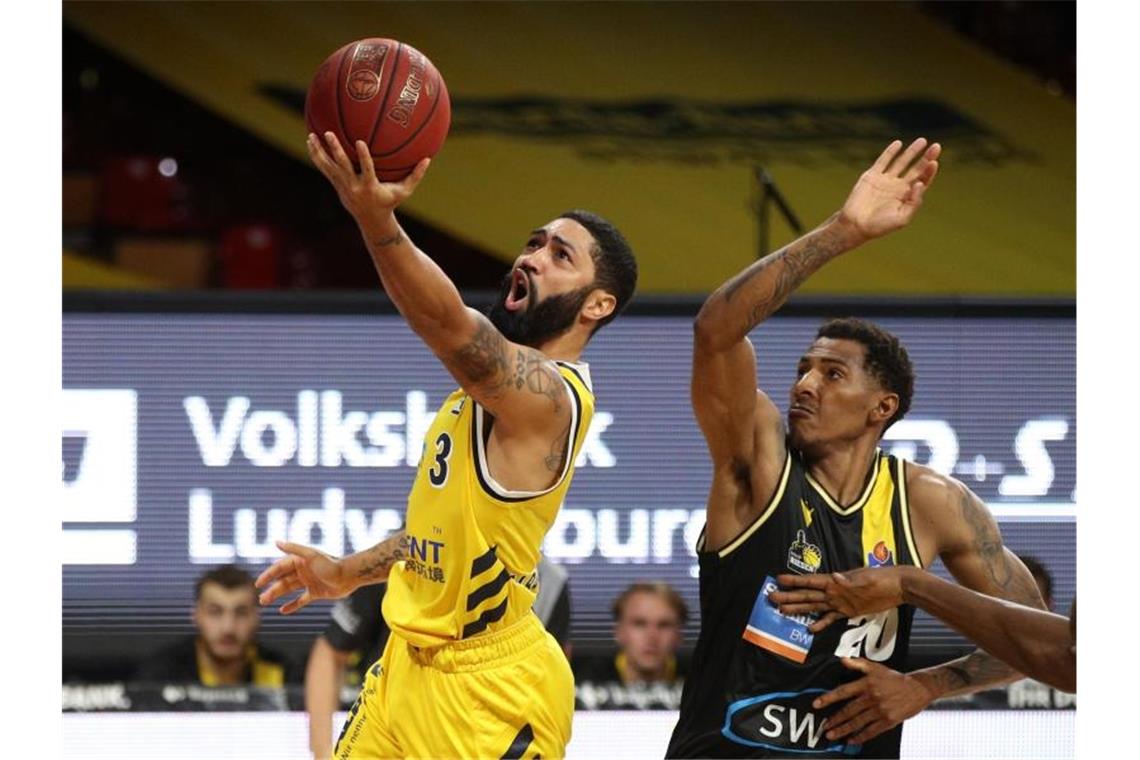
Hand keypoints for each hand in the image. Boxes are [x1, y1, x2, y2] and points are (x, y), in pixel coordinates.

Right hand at [256, 540, 354, 613]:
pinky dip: (292, 605)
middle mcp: (303, 571)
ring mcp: (309, 582)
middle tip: (260, 599)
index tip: (258, 583)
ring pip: (289, 589)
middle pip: (282, 580)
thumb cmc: (331, 564)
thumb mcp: (311, 555)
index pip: (279, 568)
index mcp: (300, 561)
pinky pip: (301, 600)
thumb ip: (293, 548)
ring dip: (277, 596)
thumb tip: (276, 542)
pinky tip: (282, 611)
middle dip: (271, 589)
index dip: (268, 575)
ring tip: (265, 602)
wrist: (349, 576)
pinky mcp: (316, 592)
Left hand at [306, 131, 430, 229]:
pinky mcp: (336, 185)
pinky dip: (317, 156)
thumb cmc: (389, 202)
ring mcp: (342, 186)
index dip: (363, 156)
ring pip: (328, 167)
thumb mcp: (404, 191)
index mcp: (369, 187)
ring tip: (311, 135)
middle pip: (342, 166)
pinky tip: (311, 142)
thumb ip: (415, 175)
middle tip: (329, 133)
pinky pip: (324, 168)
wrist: (371, 220)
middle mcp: (353, 186)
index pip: (366, 170)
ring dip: (319, 152)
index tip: (359, 141)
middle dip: (335, 150)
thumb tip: (429, 158)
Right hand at [772, 567, 909, 632]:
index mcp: (836, 582)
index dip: (795, 582)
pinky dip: (820, 623)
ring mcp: (841, 601)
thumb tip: (835, 576)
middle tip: (771, 598)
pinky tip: (810, 629)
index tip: (778, 580)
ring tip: (782, 611)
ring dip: (799, 609)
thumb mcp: (867, 579)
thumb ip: (850, 580)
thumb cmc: (883, 579)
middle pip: (808, 595)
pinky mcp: (849, 611)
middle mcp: (834, 591)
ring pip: (815, 606)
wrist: (899, 586)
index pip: (811, 582)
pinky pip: (830, 618)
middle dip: (790, 597)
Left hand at [814, 658, 935, 744]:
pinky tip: (852, 740)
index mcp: (866, 684)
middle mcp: (872, 697)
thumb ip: (858, 664)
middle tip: (823, 727)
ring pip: (858, 722)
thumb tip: (842, 660)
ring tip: (832, 735)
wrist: (917, 689)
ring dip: (843, 730)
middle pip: (849, 710)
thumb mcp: (876, 667)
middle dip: (834, 720)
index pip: (843, 691)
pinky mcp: (888, 721)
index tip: (817, 704)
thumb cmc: (894, 678)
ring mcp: (880, 710)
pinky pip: (872, 731)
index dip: (829, 698)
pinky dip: (861, 737)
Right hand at [837, 138, 939, 242]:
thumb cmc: (880, 226)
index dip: (929, 171)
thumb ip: (914, 203)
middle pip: (916, 169)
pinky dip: (890, 152)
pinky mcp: (872, 176)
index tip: (933, 163)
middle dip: (926, 157)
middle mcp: (898, 186)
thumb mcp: (902, 219)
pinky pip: (883, 161)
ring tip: (922, 141)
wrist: (856, 225)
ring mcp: (885, 180)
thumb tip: (920, 184)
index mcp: (907, 196)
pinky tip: (898, 144)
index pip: (923, 180)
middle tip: (936, 146)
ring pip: (901, 162)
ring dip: (912, 152)